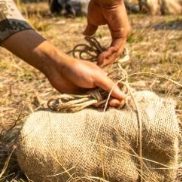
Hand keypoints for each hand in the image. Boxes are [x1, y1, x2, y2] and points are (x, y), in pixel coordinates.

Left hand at [0, 30, 126, 107]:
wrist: (57, 70)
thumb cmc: (77, 70)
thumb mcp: (96, 76)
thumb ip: (109, 86)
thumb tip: (125, 96)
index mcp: (103, 80)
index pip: (115, 92)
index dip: (118, 99)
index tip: (115, 103)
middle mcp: (97, 88)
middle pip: (108, 100)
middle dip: (110, 104)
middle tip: (108, 106)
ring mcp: (88, 94)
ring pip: (99, 105)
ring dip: (100, 108)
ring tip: (98, 107)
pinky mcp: (79, 99)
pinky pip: (88, 107)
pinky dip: (91, 110)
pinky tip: (92, 111)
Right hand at [85, 0, 129, 66]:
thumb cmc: (99, 5)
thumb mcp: (93, 20)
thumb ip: (91, 28)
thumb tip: (86, 34)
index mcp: (117, 30)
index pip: (113, 47)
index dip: (106, 55)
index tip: (97, 61)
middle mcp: (122, 33)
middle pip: (116, 51)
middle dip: (107, 60)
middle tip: (98, 68)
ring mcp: (124, 32)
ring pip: (117, 51)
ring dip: (108, 59)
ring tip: (99, 65)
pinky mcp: (123, 32)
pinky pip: (116, 47)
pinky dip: (109, 54)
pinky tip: (101, 59)